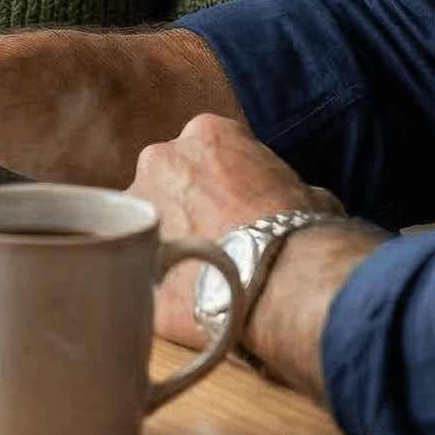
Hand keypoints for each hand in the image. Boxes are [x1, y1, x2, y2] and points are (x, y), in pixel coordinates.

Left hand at [125, 113, 342, 345]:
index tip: (235, 213)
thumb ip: (286, 190)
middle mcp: (161, 157)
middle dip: (186, 210)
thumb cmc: (300, 234)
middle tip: (216, 245)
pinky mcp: (124, 249)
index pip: (208, 153)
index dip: (224, 187)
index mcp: (207, 134)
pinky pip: (135, 261)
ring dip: (166, 242)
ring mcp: (137, 201)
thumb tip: (300, 205)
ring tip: (200, 277)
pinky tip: (180, 299)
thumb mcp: (310, 196)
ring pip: (145, 220)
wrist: (276, 279)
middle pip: (168, 182)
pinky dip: (152, 277)